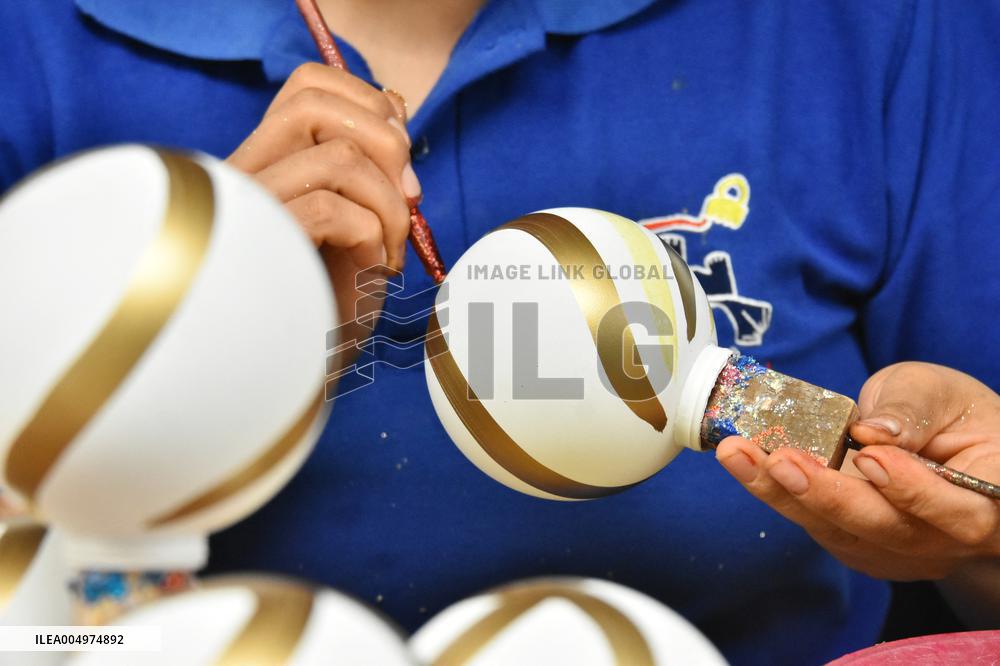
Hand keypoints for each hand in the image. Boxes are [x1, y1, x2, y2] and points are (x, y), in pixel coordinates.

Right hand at [227, 63, 417, 327]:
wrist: (295, 384)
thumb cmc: (327, 310)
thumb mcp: (362, 226)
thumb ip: (371, 164)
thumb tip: (395, 101)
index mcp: (265, 167)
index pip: (307, 86)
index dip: (369, 103)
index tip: (403, 161)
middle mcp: (243, 178)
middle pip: (313, 99)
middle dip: (387, 142)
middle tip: (410, 200)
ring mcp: (245, 210)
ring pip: (337, 155)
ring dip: (389, 205)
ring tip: (389, 254)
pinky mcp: (258, 246)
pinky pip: (334, 210)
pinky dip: (373, 238)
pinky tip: (371, 274)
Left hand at [716, 361, 999, 580]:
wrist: (942, 443)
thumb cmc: (950, 414)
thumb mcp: (938, 392)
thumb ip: (911, 410)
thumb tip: (875, 432)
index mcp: (992, 497)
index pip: (960, 511)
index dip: (915, 492)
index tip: (870, 458)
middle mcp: (950, 538)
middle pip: (890, 530)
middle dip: (828, 495)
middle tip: (780, 460)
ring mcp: (906, 551)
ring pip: (843, 533)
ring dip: (784, 494)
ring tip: (739, 455)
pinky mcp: (864, 548)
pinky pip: (819, 527)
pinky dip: (777, 494)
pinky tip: (745, 464)